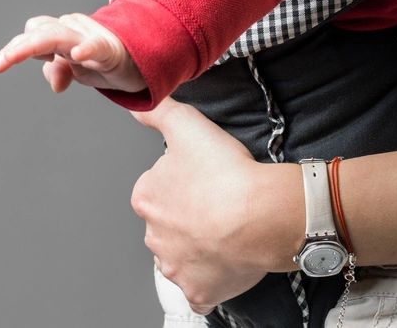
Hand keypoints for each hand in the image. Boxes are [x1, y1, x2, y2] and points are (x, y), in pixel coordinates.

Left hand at [0, 13, 145, 93]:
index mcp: (61, 35)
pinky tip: (78, 54)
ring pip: (58, 36)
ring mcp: (90, 38)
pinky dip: (87, 48)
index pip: (34, 34)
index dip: (14, 47)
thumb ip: (59, 70)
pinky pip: (97, 46)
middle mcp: (72, 32)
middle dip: (17, 47)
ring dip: (34, 44)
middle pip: (40, 32)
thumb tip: (56, 84)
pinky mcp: (110, 49)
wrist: (141, 56)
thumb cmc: (104, 59)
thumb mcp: (78, 70)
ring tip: (14, 55)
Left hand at [132, 100, 287, 313]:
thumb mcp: (188, 125)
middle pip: (168, 224)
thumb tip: (136, 104)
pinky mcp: (199, 292)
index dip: (182, 182)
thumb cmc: (226, 174)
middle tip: (216, 204)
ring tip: (226, 231)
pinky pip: (200, 290)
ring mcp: (176, 268)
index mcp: (147, 199)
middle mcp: (154, 236)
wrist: (259, 215)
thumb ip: (158, 111)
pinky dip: (210, 281)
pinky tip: (226, 264)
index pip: (156, 189)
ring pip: (181, 257)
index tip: (202, 179)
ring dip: (198, 248)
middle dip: (188, 217)